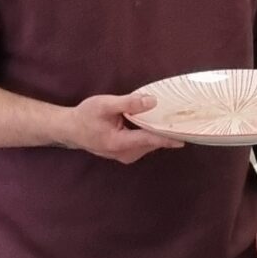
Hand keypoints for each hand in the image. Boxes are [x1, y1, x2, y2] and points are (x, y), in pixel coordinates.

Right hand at [68, 93, 183, 163]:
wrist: (70, 130)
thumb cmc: (85, 116)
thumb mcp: (104, 104)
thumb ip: (128, 103)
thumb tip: (152, 101)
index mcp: (118, 143)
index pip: (149, 140)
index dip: (167, 136)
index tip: (186, 135)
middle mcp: (124, 154)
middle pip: (152, 143)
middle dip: (166, 131)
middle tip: (183, 118)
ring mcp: (126, 157)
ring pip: (150, 145)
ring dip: (159, 133)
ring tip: (173, 119)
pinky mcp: (127, 154)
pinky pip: (144, 145)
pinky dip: (151, 135)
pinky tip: (156, 124)